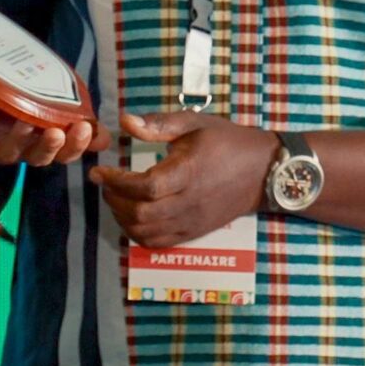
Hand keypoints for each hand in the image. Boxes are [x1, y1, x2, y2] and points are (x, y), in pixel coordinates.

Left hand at [0, 84, 104, 166]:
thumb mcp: (35, 106)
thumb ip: (66, 118)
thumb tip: (107, 136)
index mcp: (36, 144)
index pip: (62, 153)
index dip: (75, 146)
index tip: (85, 128)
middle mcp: (17, 151)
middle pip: (38, 158)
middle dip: (50, 147)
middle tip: (59, 133)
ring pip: (8, 152)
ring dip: (18, 138)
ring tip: (24, 122)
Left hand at [88, 110, 279, 247]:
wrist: (263, 172)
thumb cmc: (227, 142)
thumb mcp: (195, 123)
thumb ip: (159, 124)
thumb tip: (125, 122)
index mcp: (189, 173)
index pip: (145, 187)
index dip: (116, 182)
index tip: (100, 171)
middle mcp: (189, 202)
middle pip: (142, 214)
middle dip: (114, 200)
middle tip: (104, 184)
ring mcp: (192, 222)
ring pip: (147, 233)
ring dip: (123, 219)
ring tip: (114, 198)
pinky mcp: (194, 233)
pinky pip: (159, 243)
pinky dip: (137, 234)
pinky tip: (131, 216)